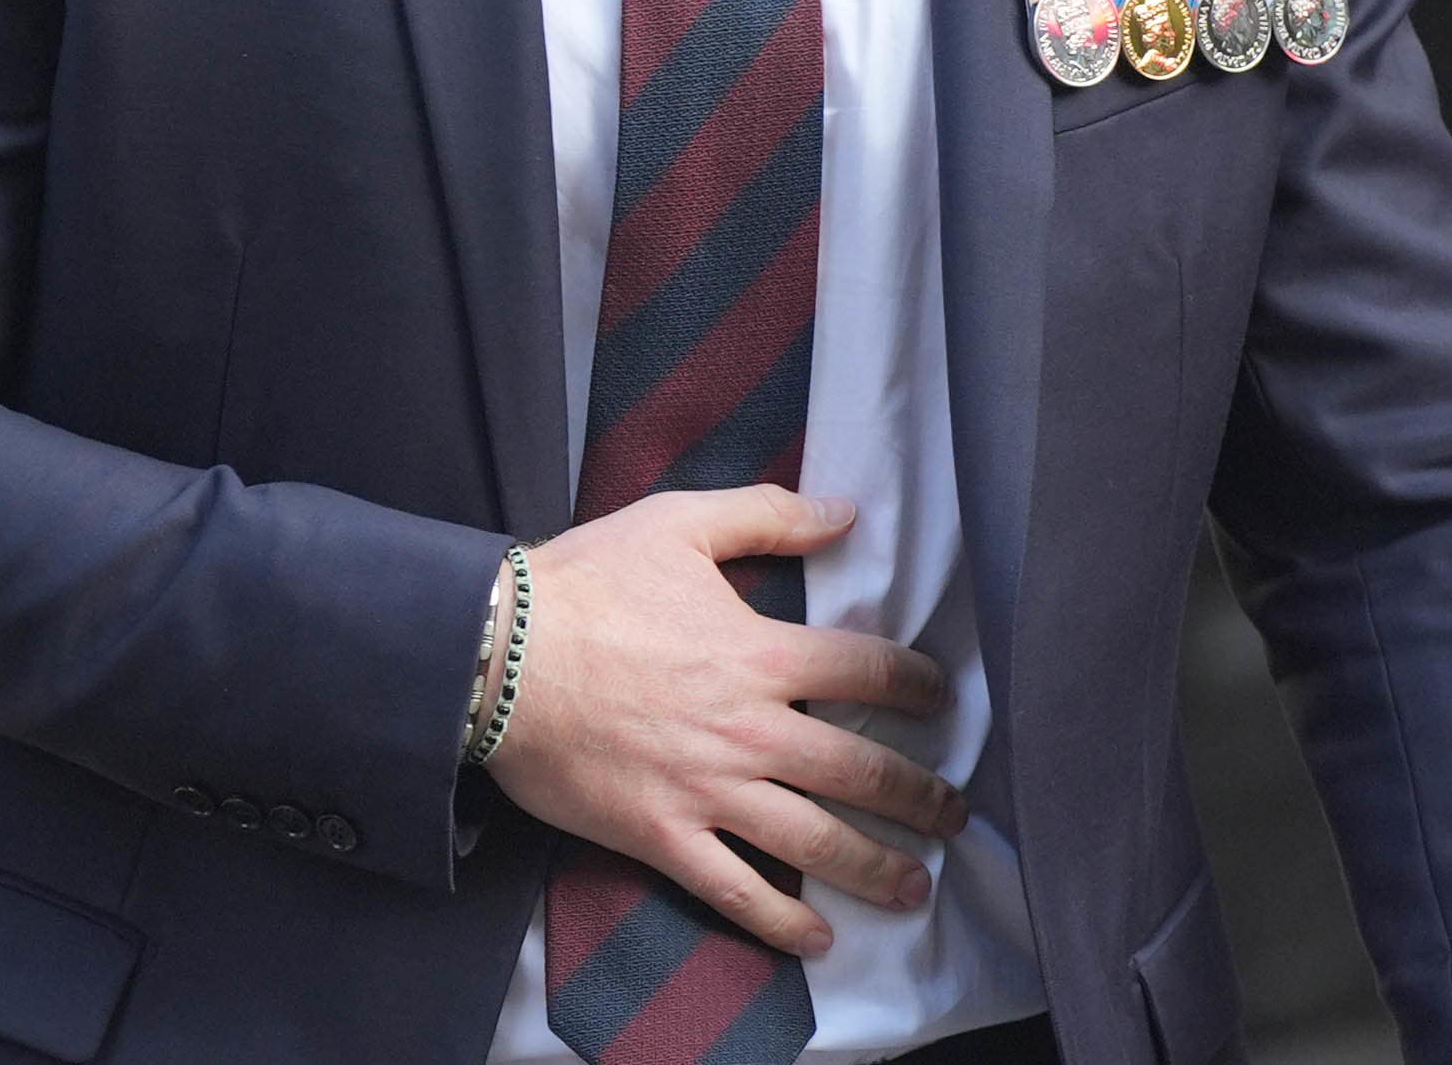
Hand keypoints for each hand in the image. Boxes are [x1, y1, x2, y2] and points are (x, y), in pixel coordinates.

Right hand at [485, 484, 966, 957]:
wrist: (496, 657)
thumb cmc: (585, 583)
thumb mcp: (679, 524)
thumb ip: (767, 515)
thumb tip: (844, 511)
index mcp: (760, 653)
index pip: (867, 670)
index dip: (917, 684)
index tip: (943, 699)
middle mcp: (749, 729)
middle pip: (861, 770)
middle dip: (920, 797)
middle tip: (955, 814)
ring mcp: (708, 790)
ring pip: (814, 842)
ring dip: (876, 866)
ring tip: (916, 884)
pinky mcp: (662, 836)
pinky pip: (735, 891)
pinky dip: (783, 923)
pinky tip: (820, 940)